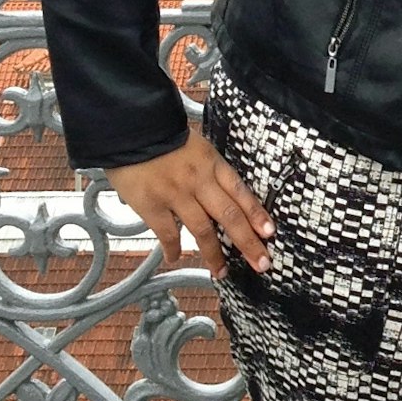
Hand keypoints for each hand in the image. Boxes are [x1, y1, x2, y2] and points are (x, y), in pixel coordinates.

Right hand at [106, 131, 273, 278]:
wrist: (132, 129)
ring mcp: (176, 194)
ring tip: (221, 272)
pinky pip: (167, 233)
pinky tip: (175, 258)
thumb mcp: (196, 147)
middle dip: (248, 243)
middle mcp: (199, 181)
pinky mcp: (151, 205)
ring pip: (203, 230)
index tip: (269, 233)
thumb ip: (208, 170)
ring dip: (214, 254)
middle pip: (230, 216)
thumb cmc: (163, 136)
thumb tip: (220, 193)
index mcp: (213, 164)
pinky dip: (173, 248)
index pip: (241, 192)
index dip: (257, 214)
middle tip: (262, 263)